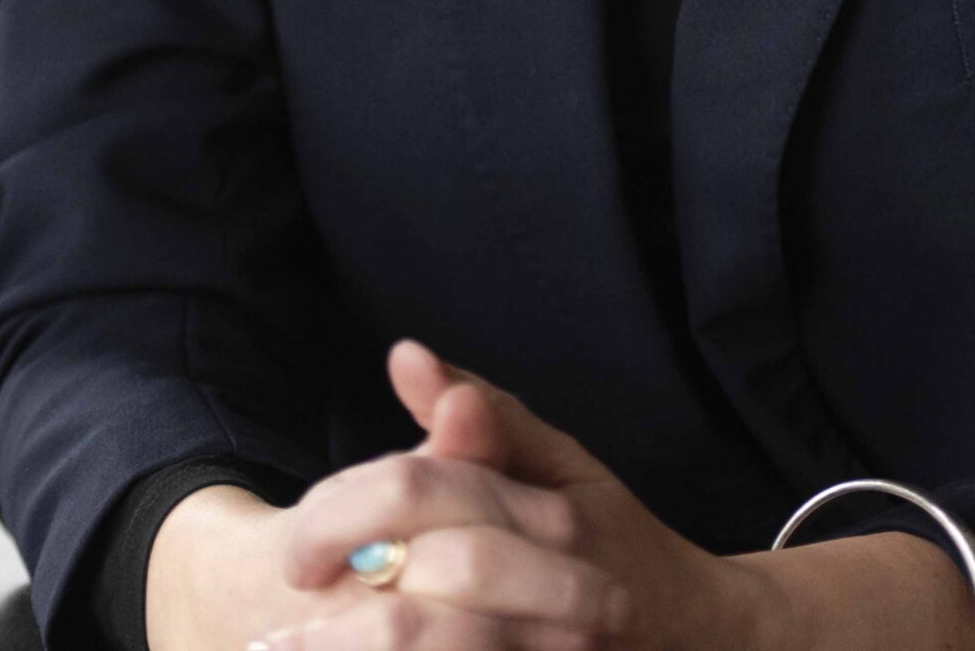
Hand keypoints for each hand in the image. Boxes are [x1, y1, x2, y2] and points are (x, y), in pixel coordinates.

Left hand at [248, 336, 771, 648]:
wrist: (697, 640)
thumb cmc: (621, 542)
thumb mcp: (565, 465)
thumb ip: (487, 416)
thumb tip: (404, 354)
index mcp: (549, 520)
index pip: (421, 495)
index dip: (339, 516)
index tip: (293, 554)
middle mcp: (549, 597)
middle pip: (416, 600)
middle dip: (334, 615)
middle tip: (277, 623)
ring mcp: (538, 650)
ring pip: (431, 650)